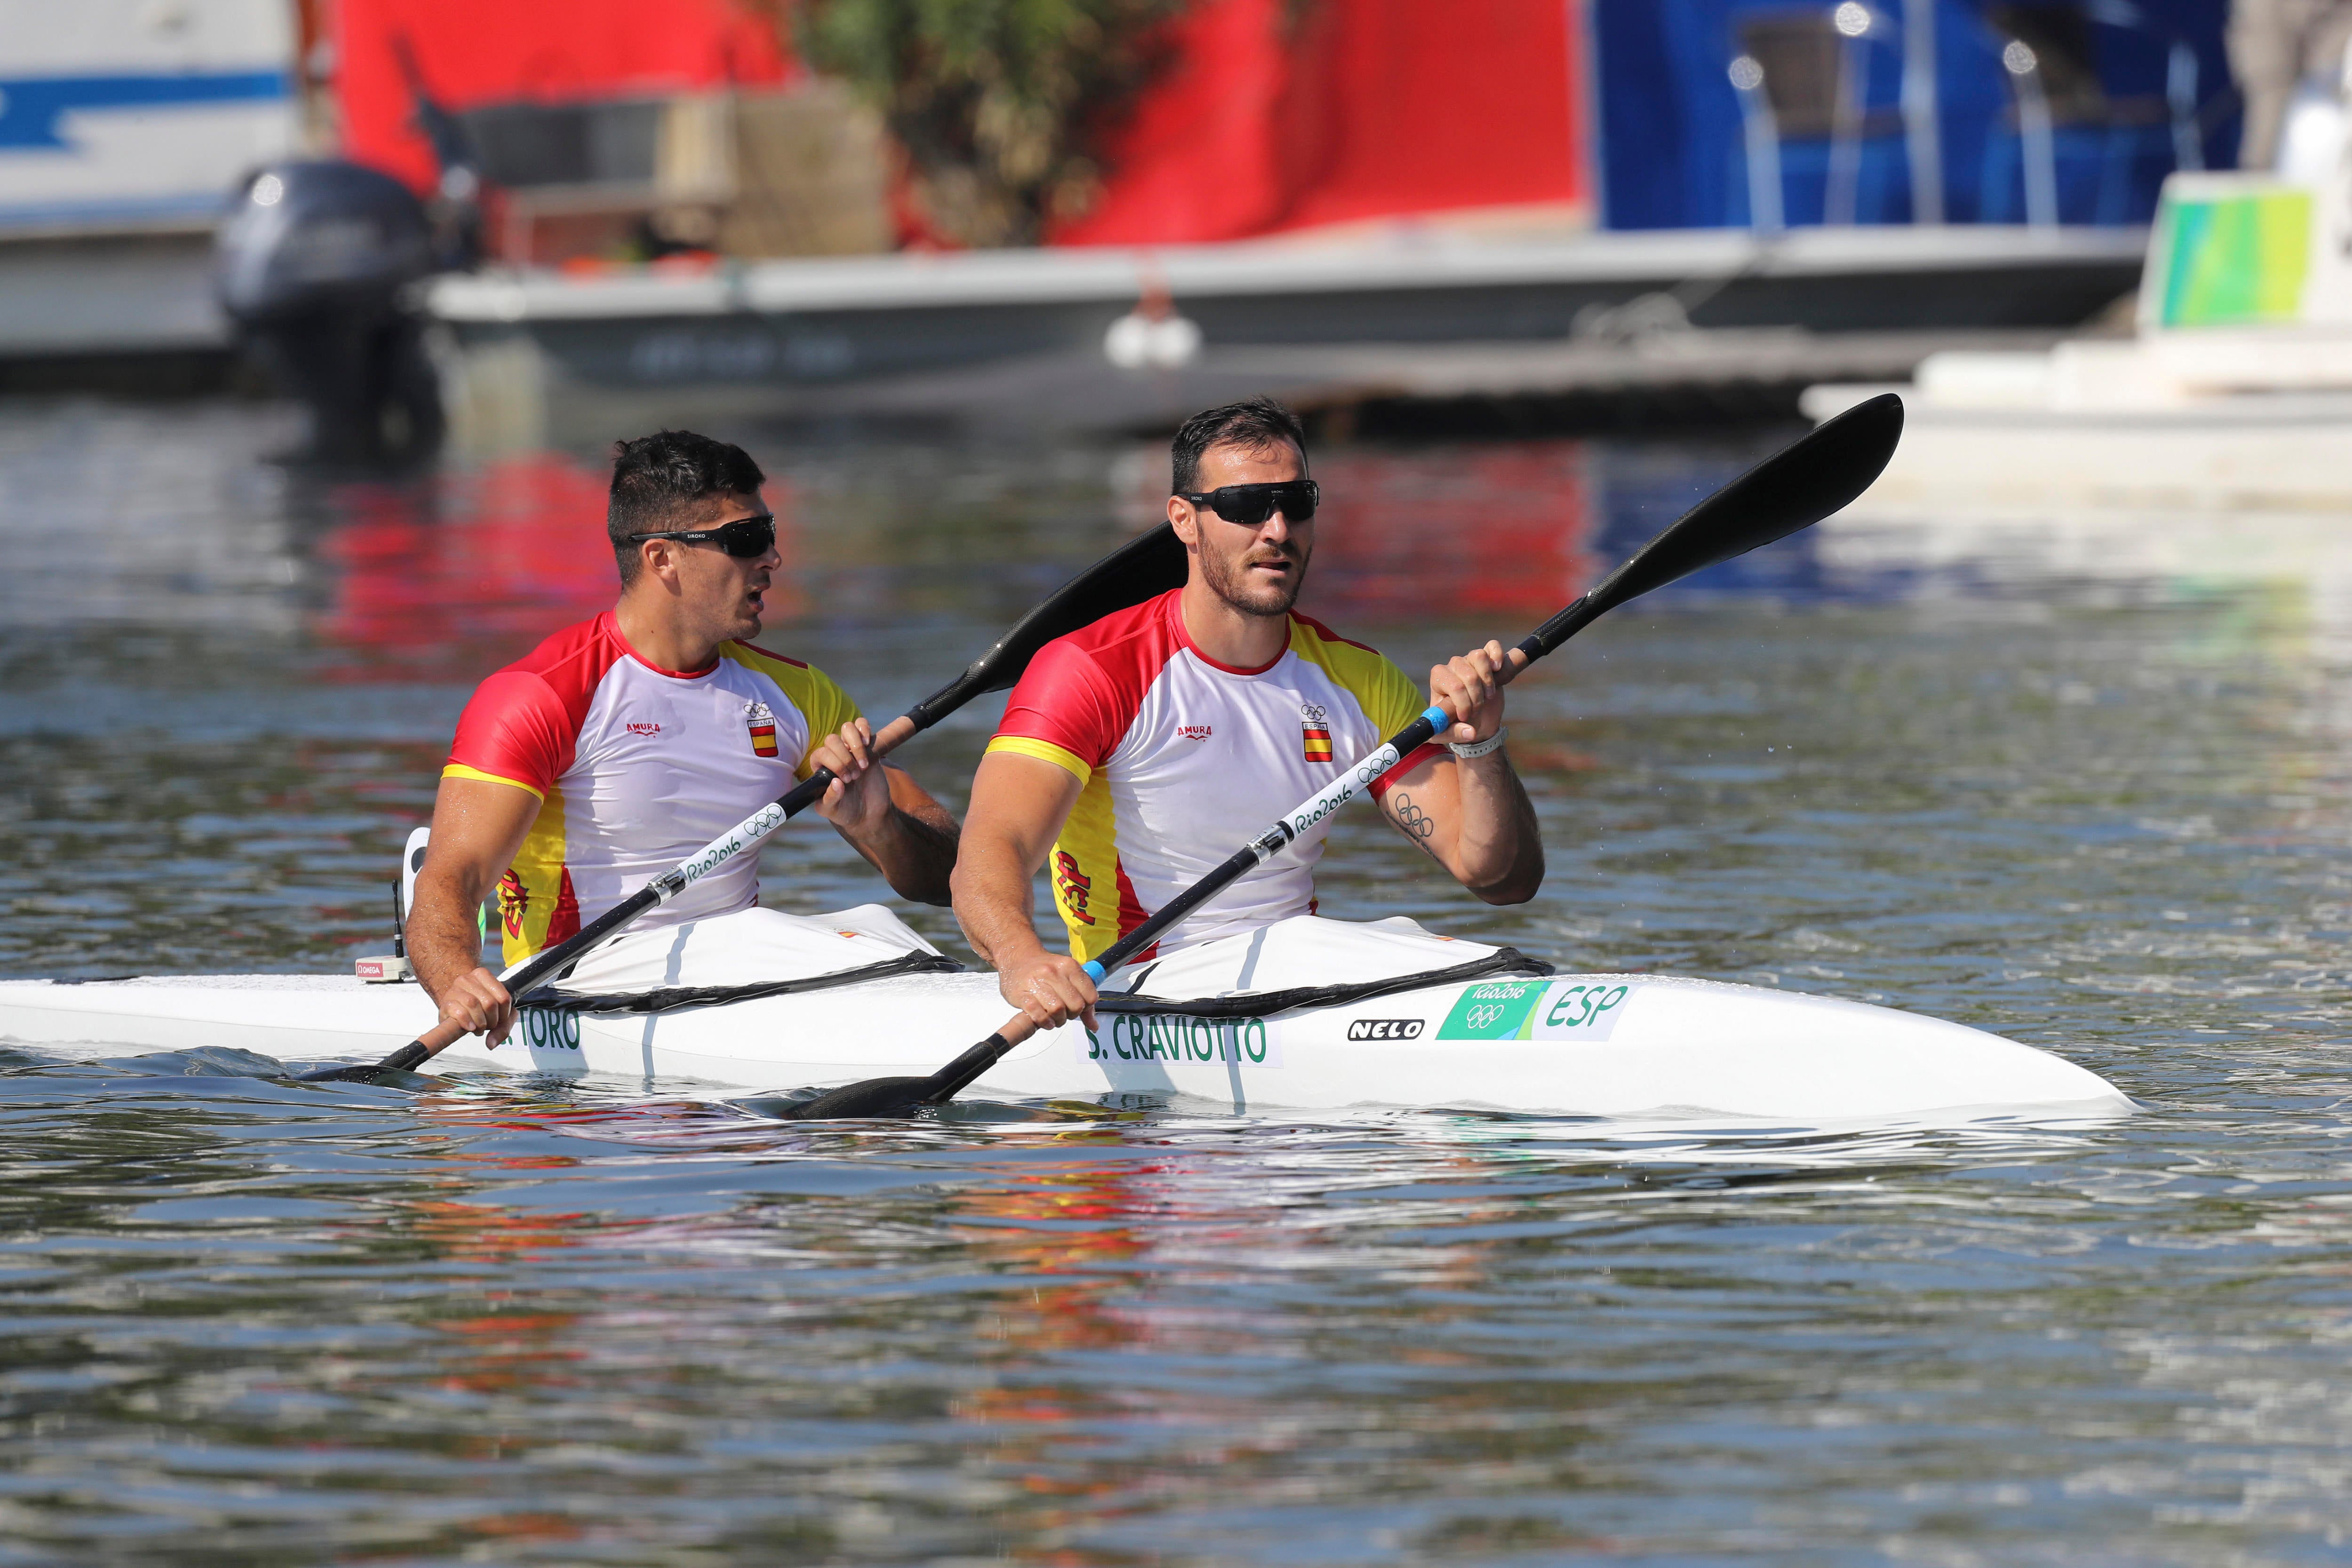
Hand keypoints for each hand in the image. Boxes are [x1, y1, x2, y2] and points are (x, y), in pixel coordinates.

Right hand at [438, 965, 515, 1046]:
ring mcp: (455, 990)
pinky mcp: (445, 1003)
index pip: (503, 997)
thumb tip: (491, 1043)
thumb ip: (503, 1027)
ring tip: (478, 1027)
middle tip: (488, 1025)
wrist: (453, 1006)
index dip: (504, 1014)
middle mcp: (468, 979)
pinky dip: (467, 1022)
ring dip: (480, 1023)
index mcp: (483, 975)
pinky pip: (459, 1012)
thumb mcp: (497, 1013)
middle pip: (490, 1002)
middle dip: (492, 1021)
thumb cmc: (478, 1007)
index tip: (500, 1019)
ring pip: (473, 1004)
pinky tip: (470, 1027)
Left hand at [808, 718, 892, 832]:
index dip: (833, 763)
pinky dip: (865, 729)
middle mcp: (834, 755)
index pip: (821, 753)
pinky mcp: (868, 747)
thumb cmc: (845, 812)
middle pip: (832, 739)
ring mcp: (850, 749)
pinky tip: (868, 744)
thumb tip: (836, 782)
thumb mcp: (832, 810)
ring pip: (847, 728)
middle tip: (855, 776)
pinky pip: (862, 725)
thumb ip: (830, 798)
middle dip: (845, 758)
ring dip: (855, 744)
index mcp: (820, 768)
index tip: (845, 780)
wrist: (869, 814)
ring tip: (863, 764)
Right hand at [997, 948, 1098, 1030]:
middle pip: (1075, 1005)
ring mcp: (1036, 982)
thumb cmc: (1045, 971)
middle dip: (1072, 1015)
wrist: (1018, 960)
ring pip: (1058, 1010)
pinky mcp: (1021, 994)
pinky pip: (1039, 1014)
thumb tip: (1094, 1026)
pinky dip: (1045, 1022)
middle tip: (1065, 1013)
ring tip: (1055, 1017)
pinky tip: (1046, 1021)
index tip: (1079, 1007)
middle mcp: (1053, 972)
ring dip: (1059, 1020)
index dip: (1086, 1007)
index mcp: (1069, 966)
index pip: (1090, 996)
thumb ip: (1083, 999)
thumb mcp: (1068, 978)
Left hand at [1429, 639, 1522, 746]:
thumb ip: (1454, 734)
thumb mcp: (1446, 734)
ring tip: (1488, 696)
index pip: (1454, 686)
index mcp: (1438, 679)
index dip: (1464, 704)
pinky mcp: (1485, 658)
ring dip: (1488, 681)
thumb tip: (1470, 732)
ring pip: (1478, 657)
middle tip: (1476, 711)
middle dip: (1477, 698)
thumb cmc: (1453, 725)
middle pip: (1469, 675)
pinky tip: (1497, 669)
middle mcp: (1451, 666)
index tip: (1465, 718)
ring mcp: (1468, 660)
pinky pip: (1492, 646)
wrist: (1472, 721)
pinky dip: (1497, 655)